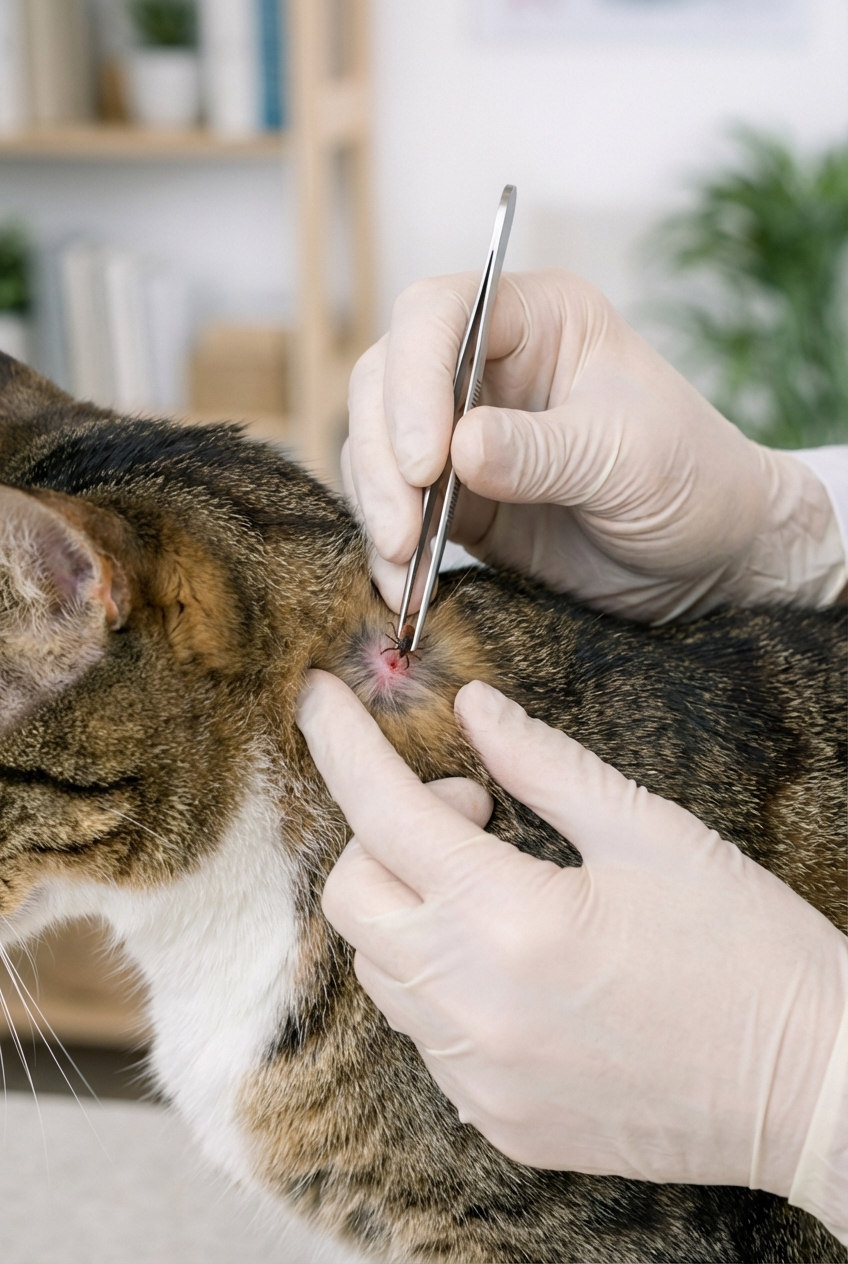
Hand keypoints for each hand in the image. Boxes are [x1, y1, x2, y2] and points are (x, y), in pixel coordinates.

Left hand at [297, 670, 847, 1196]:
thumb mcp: (649, 833)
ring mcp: (478, 1078)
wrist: (815, 1090)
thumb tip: (475, 708)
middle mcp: (473, 1010)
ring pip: (382, 969)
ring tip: (502, 885)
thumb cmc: (747, 951)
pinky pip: (424, 1035)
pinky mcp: (497, 1120)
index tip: (316, 696)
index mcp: (510, 920)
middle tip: (475, 813)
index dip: (340, 740)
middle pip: (352, 897)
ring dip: (413, 906)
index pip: (382, 810)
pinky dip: (440, 978)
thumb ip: (545, 765)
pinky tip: (513, 961)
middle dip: (382, 834)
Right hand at [346, 270, 843, 621]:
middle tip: (402, 532)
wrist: (712, 559)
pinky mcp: (458, 496)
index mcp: (538, 319)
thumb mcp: (628, 460)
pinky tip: (401, 587)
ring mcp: (464, 431)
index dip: (414, 380)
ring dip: (376, 504)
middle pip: (386, 377)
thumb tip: (458, 451)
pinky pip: (395, 506)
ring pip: (375, 443)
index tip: (424, 463)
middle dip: (382, 454)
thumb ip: (542, 452)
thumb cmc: (695, 481)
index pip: (437, 313)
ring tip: (401, 568)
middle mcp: (488, 365)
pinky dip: (387, 546)